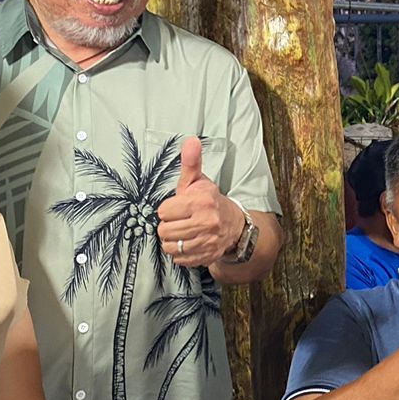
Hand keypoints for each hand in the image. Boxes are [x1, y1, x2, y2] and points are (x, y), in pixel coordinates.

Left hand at [157, 137, 244, 267]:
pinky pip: (178, 258)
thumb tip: (191, 140)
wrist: (235, 226)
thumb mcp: (200, 182)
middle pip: (164, 230)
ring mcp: (206, 242)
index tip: (179, 208)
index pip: (164, 211)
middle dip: (169, 225)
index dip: (168, 209)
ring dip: (172, 240)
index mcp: (202, 202)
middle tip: (180, 221)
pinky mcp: (206, 256)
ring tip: (183, 232)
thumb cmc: (210, 202)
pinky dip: (180, 253)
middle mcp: (206, 222)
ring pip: (169, 246)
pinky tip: (189, 243)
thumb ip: (191, 162)